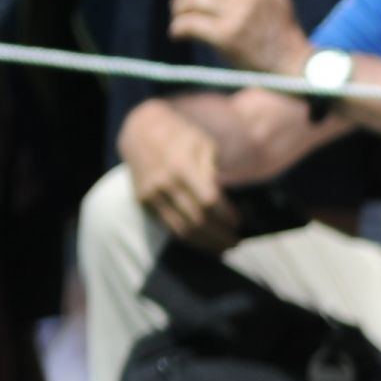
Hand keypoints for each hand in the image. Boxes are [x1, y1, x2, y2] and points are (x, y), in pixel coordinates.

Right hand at [126, 110, 242, 251]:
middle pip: (197, 219)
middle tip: (237, 241)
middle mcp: (164, 183)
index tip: (239, 223)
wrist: (141, 132)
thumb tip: (225, 202)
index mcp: (181, 166)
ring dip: (206, 243)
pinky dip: (189, 239)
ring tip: (225, 247)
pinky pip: (168, 227)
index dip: (226, 216)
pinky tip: (205, 243)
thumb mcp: (203, 144)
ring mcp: (151, 194)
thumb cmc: (182, 136)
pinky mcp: (143, 202)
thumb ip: (213, 172)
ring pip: (182, 229)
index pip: (208, 200)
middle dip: (220, 234)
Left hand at [168, 0, 309, 75]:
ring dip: (177, 9)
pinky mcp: (226, 36)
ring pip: (191, 0)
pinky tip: (177, 35)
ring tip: (178, 18)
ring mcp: (236, 14)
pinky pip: (189, 24)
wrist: (292, 65)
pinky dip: (177, 28)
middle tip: (178, 5)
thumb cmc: (283, 31)